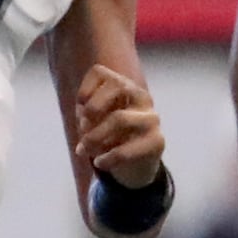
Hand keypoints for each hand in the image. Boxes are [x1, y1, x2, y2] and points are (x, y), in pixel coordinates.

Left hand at [70, 61, 164, 188]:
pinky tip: (99, 162)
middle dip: (93, 108)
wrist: (138, 165)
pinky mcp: (157, 142)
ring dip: (94, 136)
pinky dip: (107, 158)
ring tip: (83, 150)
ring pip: (120, 118)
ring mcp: (152, 118)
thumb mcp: (95, 122)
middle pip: (118, 86)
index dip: (84, 88)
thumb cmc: (113, 137)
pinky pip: (126, 149)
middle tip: (81, 129)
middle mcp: (142, 97)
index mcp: (125, 87)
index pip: (100, 72)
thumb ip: (87, 116)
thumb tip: (85, 122)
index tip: (80, 107)